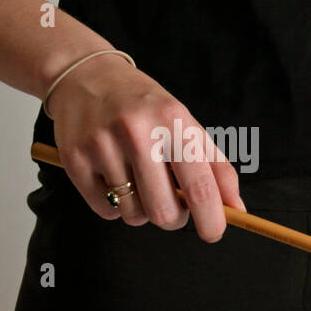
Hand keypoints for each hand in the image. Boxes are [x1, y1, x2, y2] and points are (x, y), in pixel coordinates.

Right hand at [44, 55, 243, 240]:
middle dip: (174, 218)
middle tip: (173, 204)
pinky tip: (115, 179)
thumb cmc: (146, 107)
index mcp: (173, 122)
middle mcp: (136, 132)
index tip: (214, 234)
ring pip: (135, 215)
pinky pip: (105, 210)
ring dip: (143, 211)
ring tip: (140, 183)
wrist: (86, 77)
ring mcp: (102, 145)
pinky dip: (115, 206)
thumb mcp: (186, 125)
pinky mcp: (74, 158)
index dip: (211, 219)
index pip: (200, 186)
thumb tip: (236, 208)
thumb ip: (216, 167)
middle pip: (164, 211)